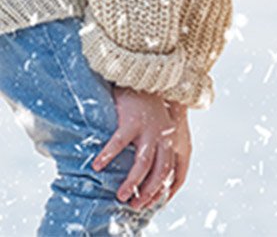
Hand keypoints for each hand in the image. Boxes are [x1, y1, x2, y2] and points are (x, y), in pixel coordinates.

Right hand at [92, 86, 191, 210]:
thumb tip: (146, 178)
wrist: (142, 78)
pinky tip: (97, 165)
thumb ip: (158, 149)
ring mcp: (149, 127)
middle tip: (134, 205)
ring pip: (144, 162)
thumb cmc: (147, 109)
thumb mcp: (159, 128)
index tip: (150, 205)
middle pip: (160, 170)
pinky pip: (119, 143)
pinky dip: (108, 156)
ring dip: (132, 182)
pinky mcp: (132, 119)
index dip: (163, 190)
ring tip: (121, 195)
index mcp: (171, 138)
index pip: (173, 170)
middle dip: (148, 192)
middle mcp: (164, 134)